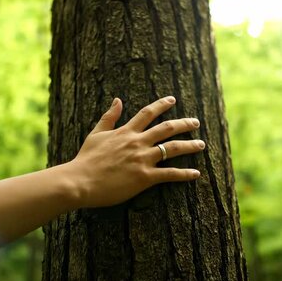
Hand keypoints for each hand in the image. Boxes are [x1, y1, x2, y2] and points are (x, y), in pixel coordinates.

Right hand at [69, 96, 203, 207]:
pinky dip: (184, 174)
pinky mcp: (144, 177)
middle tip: (196, 122)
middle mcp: (137, 142)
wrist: (80, 181)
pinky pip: (169, 174)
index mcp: (126, 132)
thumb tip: (118, 100)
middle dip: (184, 124)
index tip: (173, 99)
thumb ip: (109, 117)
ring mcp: (142, 159)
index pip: (148, 113)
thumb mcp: (96, 134)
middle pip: (167, 129)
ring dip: (189, 145)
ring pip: (173, 149)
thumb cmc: (86, 159)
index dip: (162, 105)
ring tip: (201, 144)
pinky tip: (196, 173)